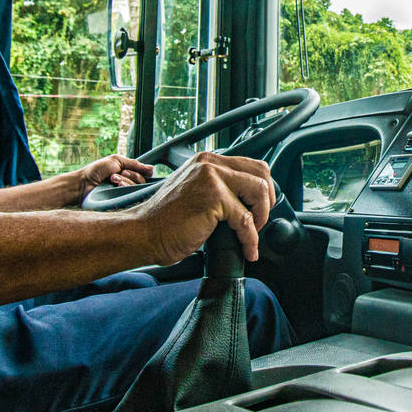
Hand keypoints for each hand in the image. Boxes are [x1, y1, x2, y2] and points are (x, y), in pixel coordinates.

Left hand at [77, 154, 153, 200]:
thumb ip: (134, 164)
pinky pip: (131, 195)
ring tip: (112, 179)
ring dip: (125, 181)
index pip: (144, 174)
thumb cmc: (96, 171)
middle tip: (116, 174)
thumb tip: (152, 168)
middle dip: (130, 175)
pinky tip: (116, 185)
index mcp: (127, 173)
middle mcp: (128, 183)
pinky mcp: (121, 201)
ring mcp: (124, 193)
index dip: (141, 171)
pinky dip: (125, 187)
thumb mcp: (116, 161)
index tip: (130, 169)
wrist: (83, 183)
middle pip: (142, 180)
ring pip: (137, 188)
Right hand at [131, 151, 273, 264]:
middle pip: (262, 174)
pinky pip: (246, 220)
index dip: (263, 189)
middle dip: (267, 201)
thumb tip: (248, 201)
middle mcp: (211, 163)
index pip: (252, 165)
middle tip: (259, 222)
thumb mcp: (195, 192)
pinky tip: (247, 250)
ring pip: (259, 192)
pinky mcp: (213, 199)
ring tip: (250, 235)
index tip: (259, 210)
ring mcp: (212, 178)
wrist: (143, 233)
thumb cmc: (166, 221)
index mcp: (207, 160)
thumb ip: (219, 188)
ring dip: (261, 218)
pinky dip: (250, 239)